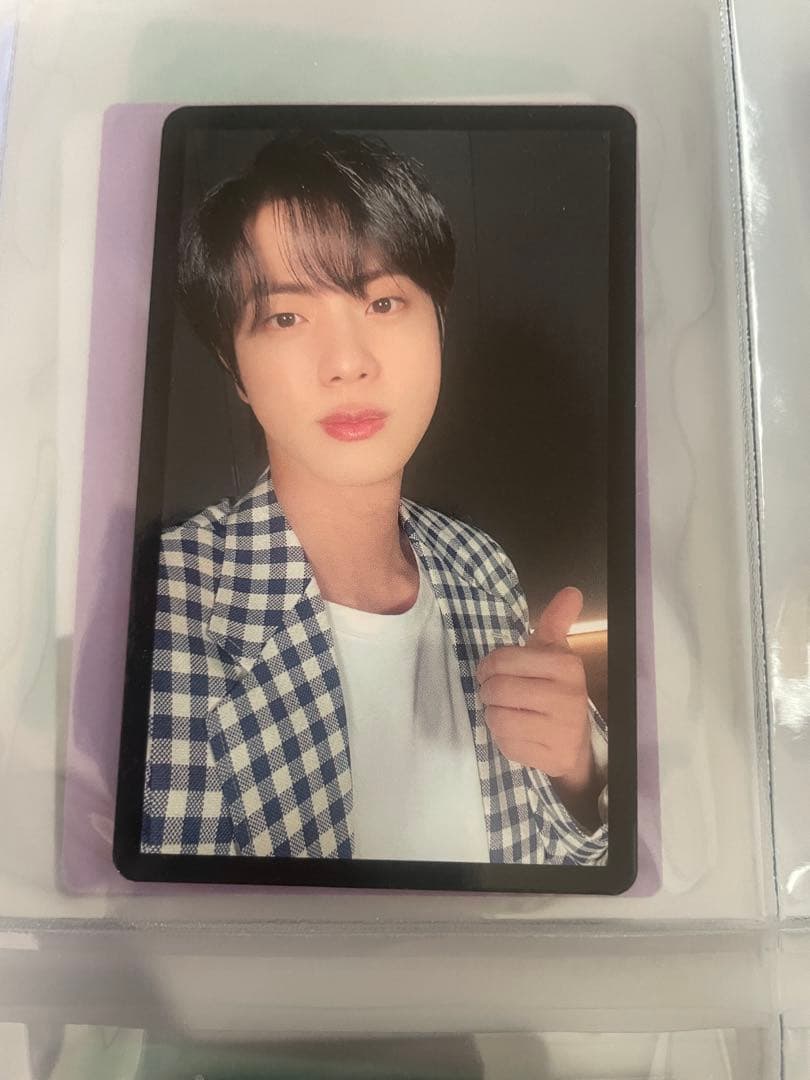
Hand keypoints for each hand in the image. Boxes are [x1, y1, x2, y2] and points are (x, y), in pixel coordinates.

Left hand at [476, 586, 599, 826]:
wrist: (577, 743)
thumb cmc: (556, 689)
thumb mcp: (555, 653)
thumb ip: (556, 621)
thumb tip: (572, 591)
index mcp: (566, 666)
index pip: (504, 660)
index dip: (488, 666)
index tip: (490, 671)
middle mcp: (567, 697)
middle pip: (498, 690)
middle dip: (488, 692)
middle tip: (495, 693)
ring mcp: (561, 730)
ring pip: (498, 718)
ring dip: (493, 715)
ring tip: (505, 711)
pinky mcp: (551, 757)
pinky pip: (506, 743)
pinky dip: (502, 738)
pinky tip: (516, 732)